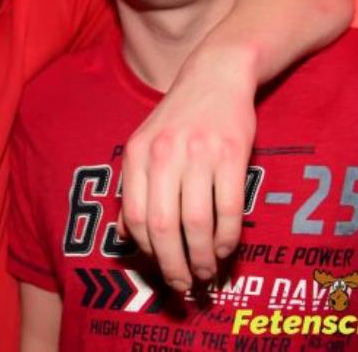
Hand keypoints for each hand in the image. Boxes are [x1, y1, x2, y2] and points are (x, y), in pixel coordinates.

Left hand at [117, 46, 255, 290]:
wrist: (215, 74)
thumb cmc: (179, 118)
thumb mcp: (145, 145)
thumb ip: (134, 187)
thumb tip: (125, 236)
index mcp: (137, 154)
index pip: (135, 216)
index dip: (147, 251)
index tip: (160, 269)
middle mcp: (163, 154)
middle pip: (163, 226)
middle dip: (174, 263)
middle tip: (184, 284)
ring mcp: (198, 153)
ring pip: (196, 222)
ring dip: (203, 256)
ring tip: (207, 272)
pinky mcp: (231, 153)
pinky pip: (227, 208)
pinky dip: (227, 236)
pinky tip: (227, 248)